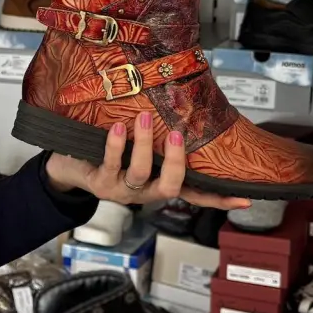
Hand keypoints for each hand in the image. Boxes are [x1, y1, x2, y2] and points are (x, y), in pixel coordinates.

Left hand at [44, 113, 250, 210]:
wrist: (68, 166)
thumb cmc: (108, 153)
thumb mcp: (139, 149)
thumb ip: (159, 141)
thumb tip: (183, 113)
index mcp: (158, 184)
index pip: (194, 194)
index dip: (218, 199)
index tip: (244, 199)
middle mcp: (144, 192)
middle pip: (170, 188)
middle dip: (177, 162)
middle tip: (179, 135)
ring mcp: (122, 190)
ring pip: (141, 174)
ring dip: (145, 145)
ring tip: (145, 119)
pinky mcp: (100, 183)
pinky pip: (111, 164)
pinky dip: (116, 145)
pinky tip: (118, 129)